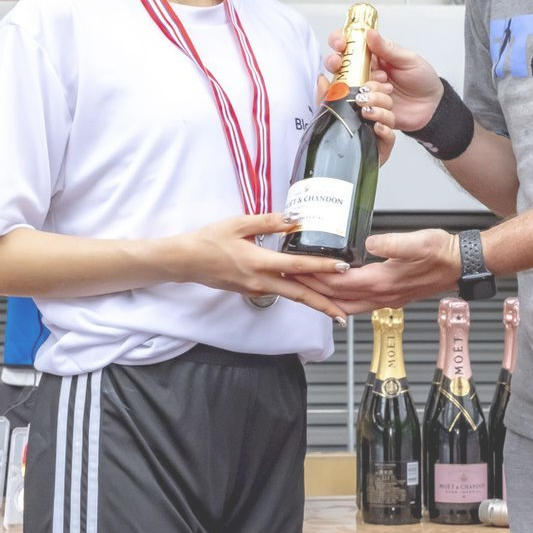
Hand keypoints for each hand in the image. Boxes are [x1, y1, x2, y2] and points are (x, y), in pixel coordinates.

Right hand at [175, 212, 348, 321]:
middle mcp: (260, 281)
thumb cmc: (210, 240)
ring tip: (334, 310)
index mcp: (259, 262)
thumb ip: (268, 221)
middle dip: (324, 305)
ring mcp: (257, 289)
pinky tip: (310, 292)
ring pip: (291, 296)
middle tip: (345, 313)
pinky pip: (280, 292)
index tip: (342, 268)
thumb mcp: (238, 223)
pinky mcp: (252, 291)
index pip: (298, 265)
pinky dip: (298, 294)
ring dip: (314, 303)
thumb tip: (295, 218)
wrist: (187, 261)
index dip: (322, 267)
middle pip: (299, 295)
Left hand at [292, 229, 459, 313]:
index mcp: (384, 281)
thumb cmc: (442, 252)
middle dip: (310, 289)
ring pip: (345, 306)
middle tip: (288, 279)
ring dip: (322, 298)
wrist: (461, 265)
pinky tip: (333, 296)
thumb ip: (394, 243)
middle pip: (336, 297)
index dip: (314, 276)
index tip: (295, 268)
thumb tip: (370, 242)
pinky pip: (357, 305)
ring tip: (303, 289)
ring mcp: (386, 300)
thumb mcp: (420, 241)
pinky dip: (339, 302)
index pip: (339, 282)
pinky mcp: (390, 297)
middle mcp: (382, 295)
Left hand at [315, 75, 396, 164]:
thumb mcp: (328, 113)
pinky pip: (391, 136)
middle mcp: (374, 117)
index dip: (374, 84)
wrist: (335, 164)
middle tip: (362, 98)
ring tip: (366, 112)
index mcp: (365, 106)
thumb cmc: (335, 139)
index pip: (376, 90)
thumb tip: (321, 78)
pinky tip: (376, 127)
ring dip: (380, 112)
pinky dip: (385, 130)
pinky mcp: (383, 147)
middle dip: (376, 96)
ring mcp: (380, 131)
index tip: (364, 85)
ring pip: (390, 116)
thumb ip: (326, 95)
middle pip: (386, 100)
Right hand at [326, 28, 442, 134]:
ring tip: (387, 89)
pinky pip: (361, 111)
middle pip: (337, 66)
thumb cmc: (422, 79)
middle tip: (343, 66)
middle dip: (336, 64)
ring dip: (365, 89)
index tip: (341, 43)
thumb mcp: (409, 60)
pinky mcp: (367, 110)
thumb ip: (388, 48)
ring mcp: (363, 92)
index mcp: (372, 56)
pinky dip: (375, 110)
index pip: (348, 44)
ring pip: (348, 89)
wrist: (432, 107)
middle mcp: (363, 73)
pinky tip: (388, 108)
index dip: (338, 41)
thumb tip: (370, 33)